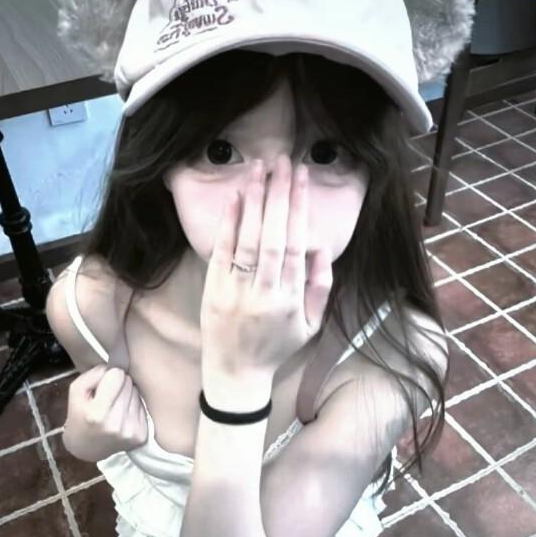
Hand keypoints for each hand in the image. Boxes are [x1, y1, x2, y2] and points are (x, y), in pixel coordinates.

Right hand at [63, 365, 148, 458]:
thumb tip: (118, 366)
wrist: (86, 447)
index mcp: (97, 414)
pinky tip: (122, 416)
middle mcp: (116, 424)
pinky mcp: (141, 436)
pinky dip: (133, 407)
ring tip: (114, 407)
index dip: (109, 376)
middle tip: (108, 397)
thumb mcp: (77, 390)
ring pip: (137, 393)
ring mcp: (131, 432)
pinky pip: (143, 407)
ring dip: (127, 396)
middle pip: (129, 383)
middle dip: (119, 385)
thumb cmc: (79, 414)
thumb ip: (95, 373)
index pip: (117, 375)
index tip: (102, 385)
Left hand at [200, 155, 332, 378]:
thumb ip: (320, 288)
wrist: (236, 374)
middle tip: (283, 162)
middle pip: (274, 236)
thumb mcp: (310, 326)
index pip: (298, 246)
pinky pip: (222, 252)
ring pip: (249, 240)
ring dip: (255, 201)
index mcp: (291, 300)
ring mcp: (236, 290)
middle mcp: (264, 292)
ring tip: (260, 168)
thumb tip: (322, 248)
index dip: (300, 210)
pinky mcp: (213, 289)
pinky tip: (237, 197)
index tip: (302, 179)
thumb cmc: (277, 348)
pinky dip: (229, 224)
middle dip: (279, 196)